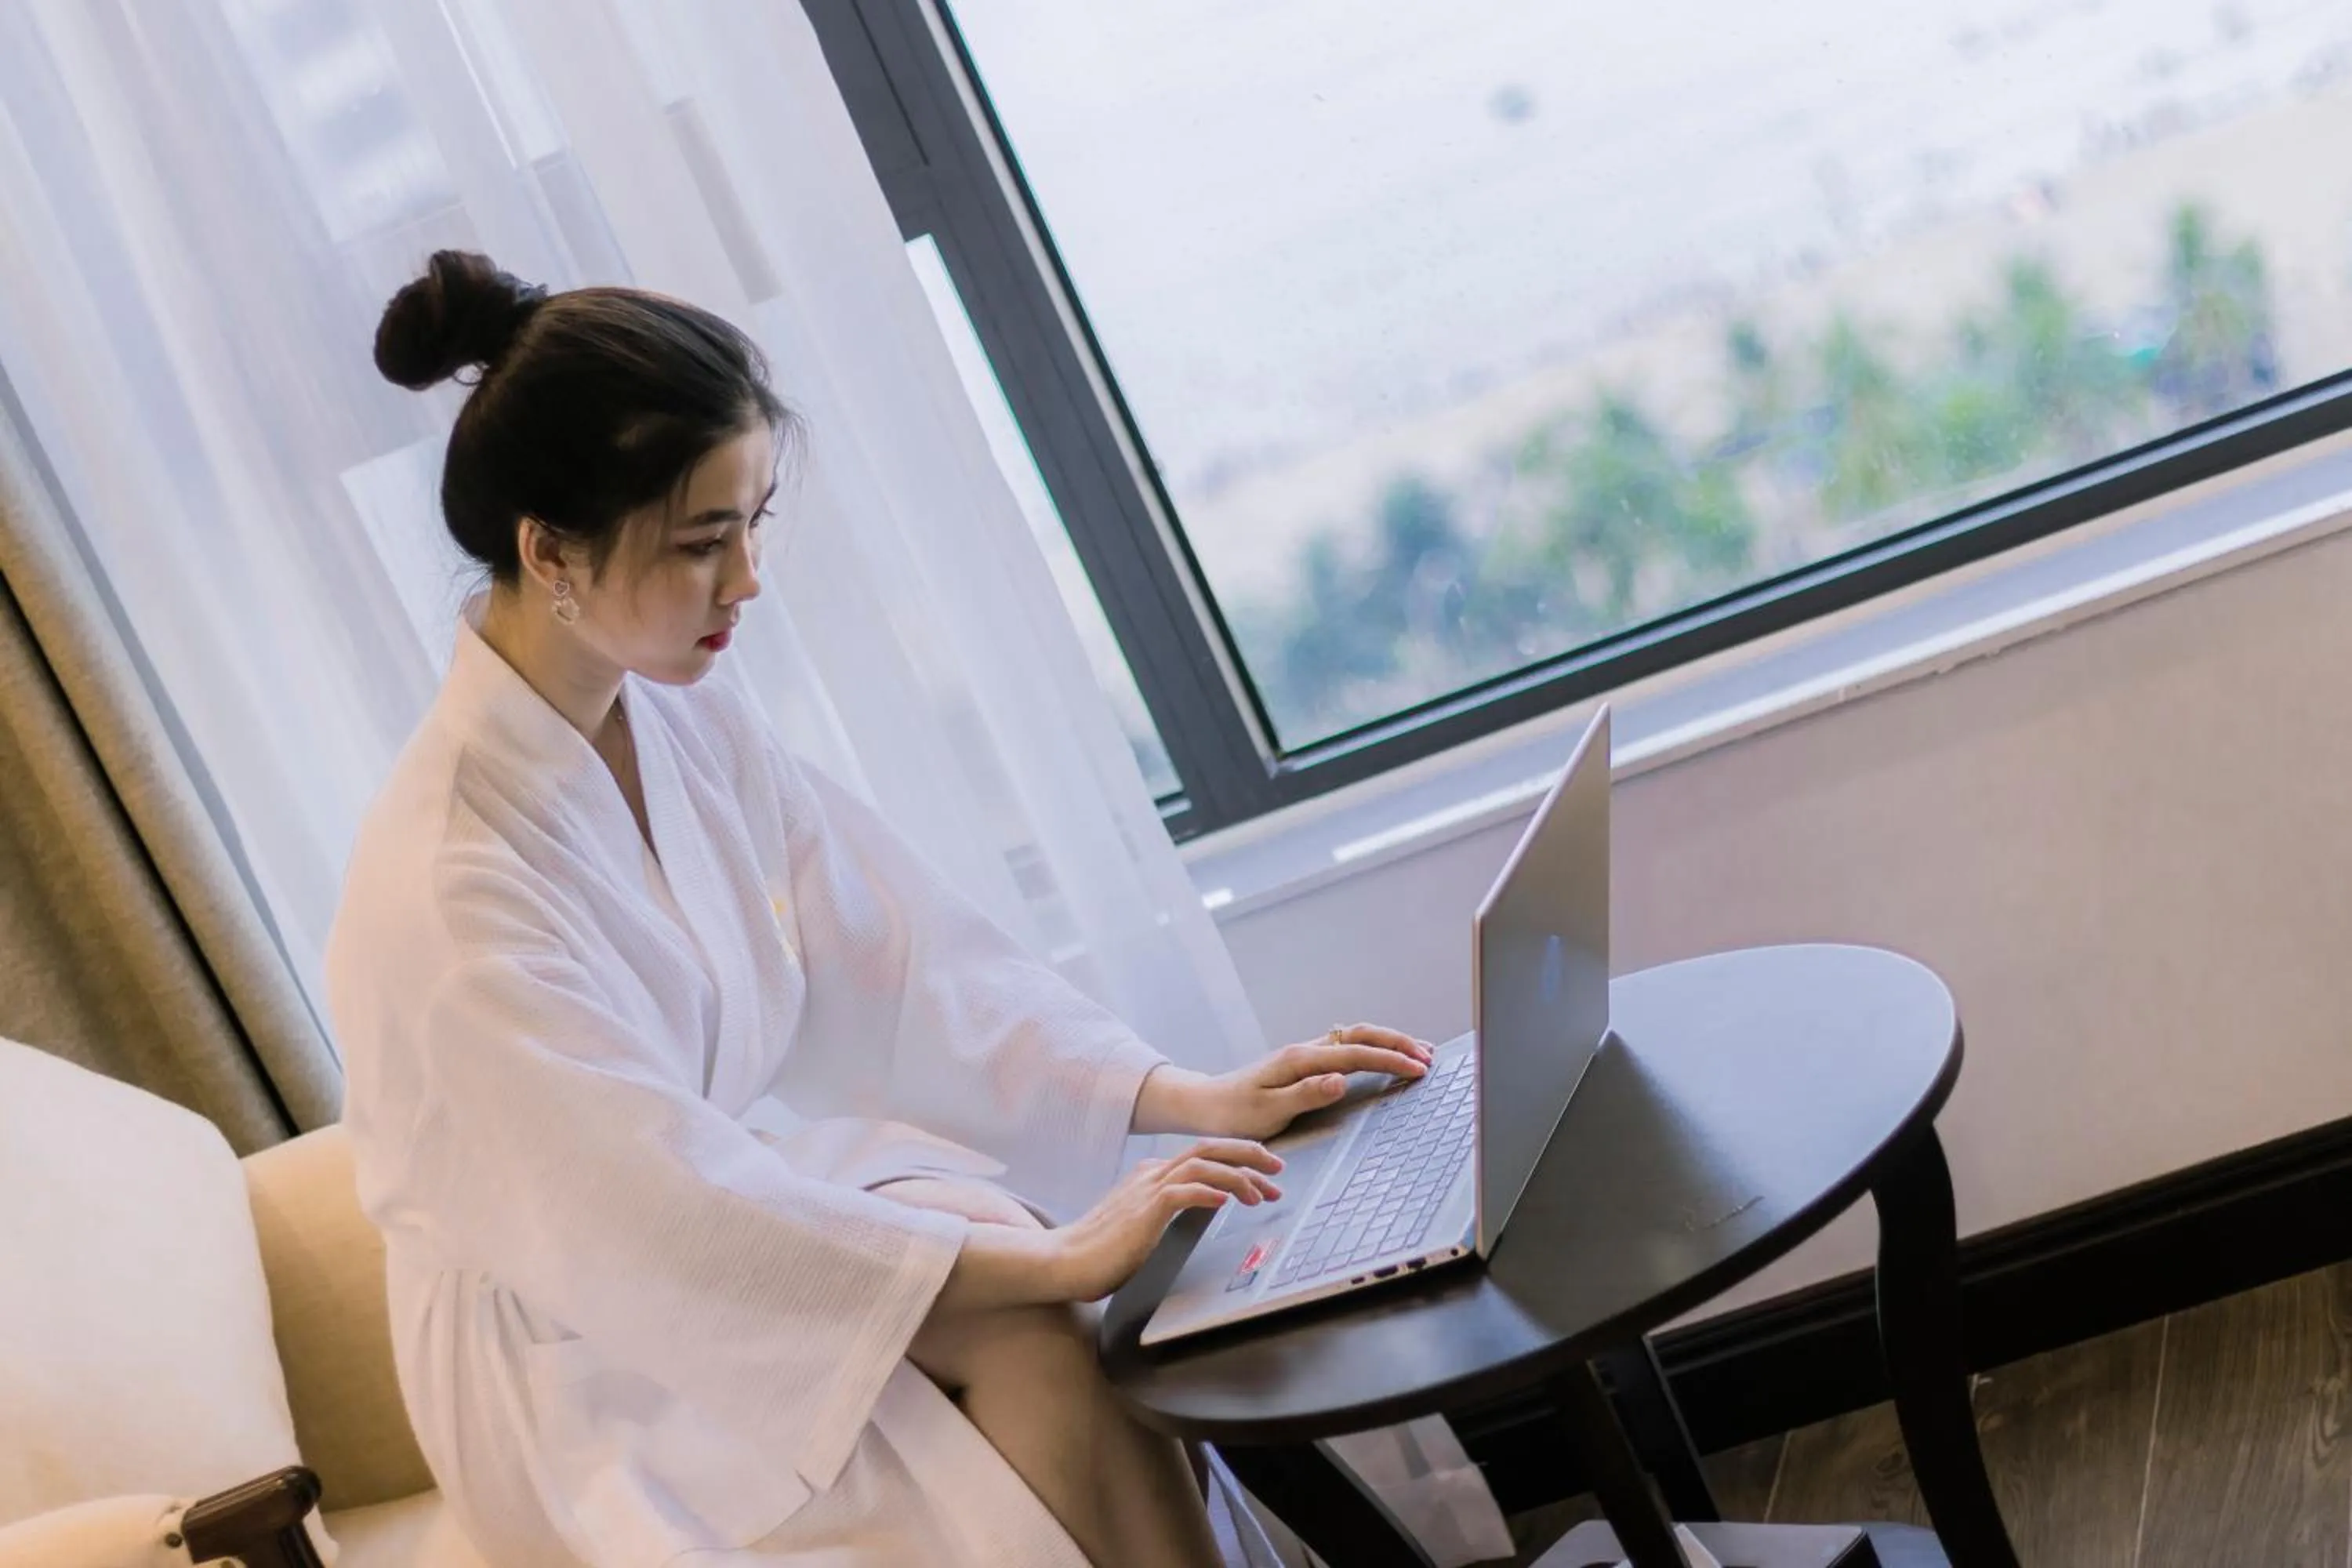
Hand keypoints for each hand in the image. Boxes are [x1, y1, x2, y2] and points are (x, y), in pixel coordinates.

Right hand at [1050, 1139, 1283, 1300]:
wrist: (1065, 1260)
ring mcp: (1147, 1190)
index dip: (1239, 1161)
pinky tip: (1229, 1200)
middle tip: (1278, 1169)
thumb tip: (1202, 1204)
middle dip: (1249, 1154)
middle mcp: (1152, 1174)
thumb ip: (1166, 1208)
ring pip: (1202, 1164)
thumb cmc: (1101, 1250)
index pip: (1204, 1155)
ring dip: (1238, 1174)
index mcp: (1152, 1175)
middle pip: (1209, 1147)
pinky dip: (1210, 1191)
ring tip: (1261, 1191)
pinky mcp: (1144, 1211)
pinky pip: (1183, 1192)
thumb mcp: (1142, 1223)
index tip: (1264, 1178)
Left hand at [1133, 1024, 1434, 1141]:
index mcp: (1299, 1059)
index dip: (1390, 1060)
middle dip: (1397, 1043)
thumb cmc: (1234, 1113)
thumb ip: (1306, 1094)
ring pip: (1355, 1037)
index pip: (1355, 1054)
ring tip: (1418, 1052)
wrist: (1206, 1106)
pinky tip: (1383, 1056)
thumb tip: (1341, 1078)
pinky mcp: (1304, 1062)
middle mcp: (1305, 1050)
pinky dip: (1371, 1048)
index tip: (1419, 1068)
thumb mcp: (1268, 1110)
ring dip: (1387, 1042)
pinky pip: (1346, 1047)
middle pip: (1360, 1035)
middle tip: (1429, 1056)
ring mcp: (1305, 1054)